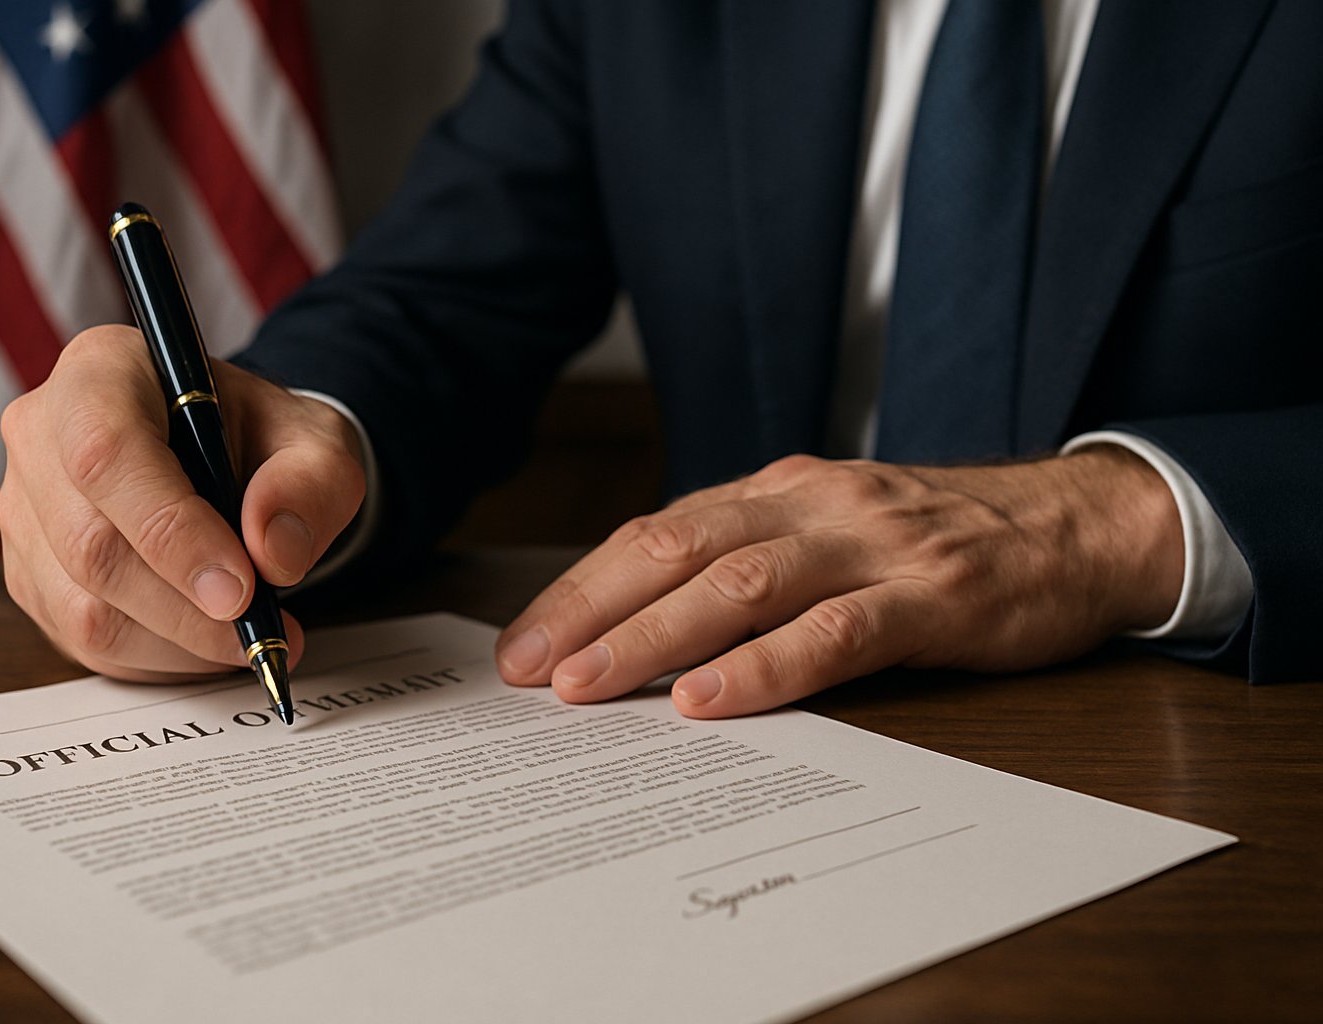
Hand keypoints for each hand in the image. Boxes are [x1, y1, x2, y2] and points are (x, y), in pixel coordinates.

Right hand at [0, 326, 365, 680]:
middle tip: (260, 628)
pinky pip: (83, 641)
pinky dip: (159, 658)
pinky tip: (208, 640)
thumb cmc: (266, 440)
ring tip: (249, 636)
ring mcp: (25, 509)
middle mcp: (41, 434)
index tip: (241, 588)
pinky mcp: (31, 574)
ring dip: (179, 642)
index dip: (171, 531)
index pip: (107, 455)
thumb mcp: (317, 443)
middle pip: (90, 545)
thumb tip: (273, 553)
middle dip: (186, 608)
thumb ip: (309, 486)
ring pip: (83, 607)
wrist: (236, 457)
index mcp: (102, 371)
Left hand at [496, 449, 1182, 716]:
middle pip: (676, 549)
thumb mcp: (832, 532)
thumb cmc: (936, 542)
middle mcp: (812, 506)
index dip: (583, 587)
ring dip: (653, 637)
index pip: (656, 532)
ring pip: (739, 585)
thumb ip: (752, 563)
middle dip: (591, 611)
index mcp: (779, 492)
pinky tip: (708, 698)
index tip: (524, 642)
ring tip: (588, 687)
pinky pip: (834, 632)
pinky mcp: (930, 597)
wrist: (1076, 523)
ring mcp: (871, 547)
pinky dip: (763, 667)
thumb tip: (647, 625)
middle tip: (526, 671)